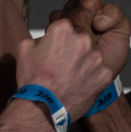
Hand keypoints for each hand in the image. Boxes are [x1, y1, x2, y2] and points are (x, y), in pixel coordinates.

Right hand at [15, 0, 128, 117]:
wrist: (43, 108)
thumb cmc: (32, 79)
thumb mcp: (25, 48)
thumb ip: (40, 36)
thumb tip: (47, 37)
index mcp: (63, 29)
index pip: (67, 23)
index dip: (61, 36)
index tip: (57, 47)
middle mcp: (83, 39)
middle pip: (83, 36)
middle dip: (75, 47)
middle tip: (65, 62)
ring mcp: (97, 57)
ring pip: (93, 53)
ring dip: (85, 61)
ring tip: (71, 76)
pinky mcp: (105, 74)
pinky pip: (100, 70)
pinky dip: (92, 76)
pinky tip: (80, 84)